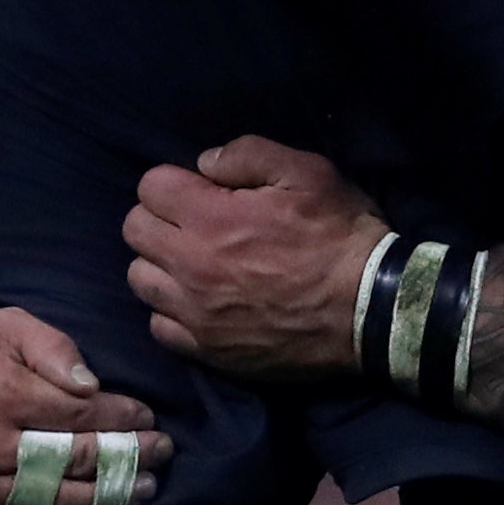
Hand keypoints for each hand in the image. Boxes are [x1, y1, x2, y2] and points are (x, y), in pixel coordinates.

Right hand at [0, 309, 172, 504]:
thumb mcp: (0, 324)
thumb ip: (51, 348)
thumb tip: (94, 387)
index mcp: (1, 393)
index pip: (80, 416)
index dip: (122, 419)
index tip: (150, 418)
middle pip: (72, 461)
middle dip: (125, 458)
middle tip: (161, 455)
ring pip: (48, 501)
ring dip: (101, 499)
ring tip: (139, 492)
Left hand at [125, 136, 389, 380]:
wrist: (368, 309)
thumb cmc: (339, 234)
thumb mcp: (306, 172)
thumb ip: (246, 154)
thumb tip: (203, 164)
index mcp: (210, 217)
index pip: (150, 187)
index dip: (175, 181)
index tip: (201, 190)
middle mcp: (190, 265)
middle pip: (134, 231)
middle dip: (160, 218)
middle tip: (195, 223)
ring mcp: (195, 313)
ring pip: (140, 280)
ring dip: (160, 265)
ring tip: (193, 263)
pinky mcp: (207, 349)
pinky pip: (159, 327)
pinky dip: (172, 311)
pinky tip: (201, 302)